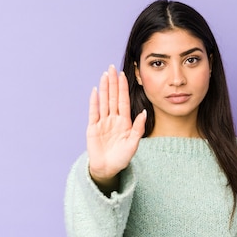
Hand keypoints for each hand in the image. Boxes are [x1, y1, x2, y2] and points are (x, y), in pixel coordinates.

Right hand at [86, 65, 146, 187]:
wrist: (107, 169)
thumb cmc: (122, 158)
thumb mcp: (133, 144)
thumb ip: (138, 129)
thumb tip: (143, 113)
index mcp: (125, 122)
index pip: (123, 101)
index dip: (123, 88)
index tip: (123, 75)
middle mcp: (113, 119)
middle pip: (113, 97)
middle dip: (112, 83)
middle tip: (111, 67)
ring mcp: (102, 122)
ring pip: (103, 102)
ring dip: (104, 88)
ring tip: (104, 75)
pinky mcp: (93, 128)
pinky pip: (93, 112)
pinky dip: (94, 102)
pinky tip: (95, 91)